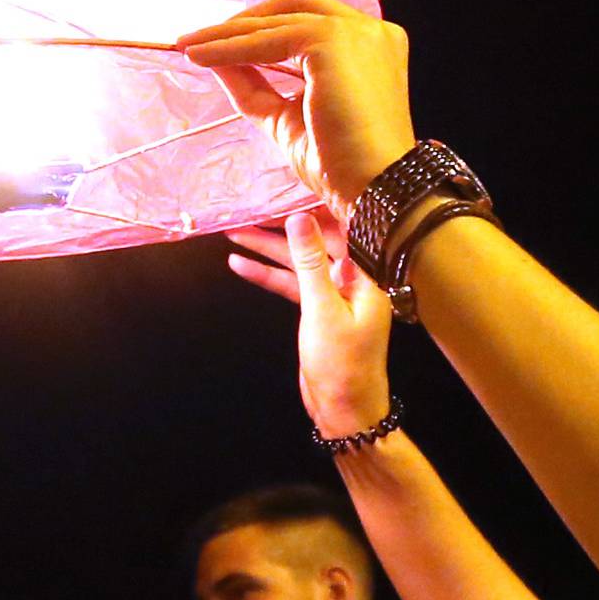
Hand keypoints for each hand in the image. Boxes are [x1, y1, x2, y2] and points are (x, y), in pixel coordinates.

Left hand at [178, 0, 415, 213]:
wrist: (373, 189)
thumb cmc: (338, 163)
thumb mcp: (286, 116)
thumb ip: (254, 84)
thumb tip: (212, 57)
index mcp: (369, 46)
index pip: (307, 20)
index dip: (261, 28)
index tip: (218, 42)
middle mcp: (369, 31)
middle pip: (292, 8)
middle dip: (243, 22)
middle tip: (197, 40)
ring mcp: (356, 32)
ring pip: (276, 22)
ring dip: (228, 33)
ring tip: (189, 47)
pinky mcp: (333, 40)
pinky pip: (269, 40)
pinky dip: (232, 47)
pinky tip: (203, 57)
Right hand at [228, 210, 394, 439]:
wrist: (343, 409)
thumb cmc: (342, 362)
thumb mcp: (322, 309)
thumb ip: (310, 262)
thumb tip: (299, 219)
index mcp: (366, 275)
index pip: (340, 229)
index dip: (311, 208)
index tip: (282, 190)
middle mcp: (352, 279)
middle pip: (313, 243)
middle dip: (280, 228)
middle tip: (247, 210)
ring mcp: (333, 294)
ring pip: (297, 262)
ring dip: (267, 250)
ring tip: (233, 232)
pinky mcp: (317, 309)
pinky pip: (290, 284)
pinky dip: (267, 275)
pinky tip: (239, 264)